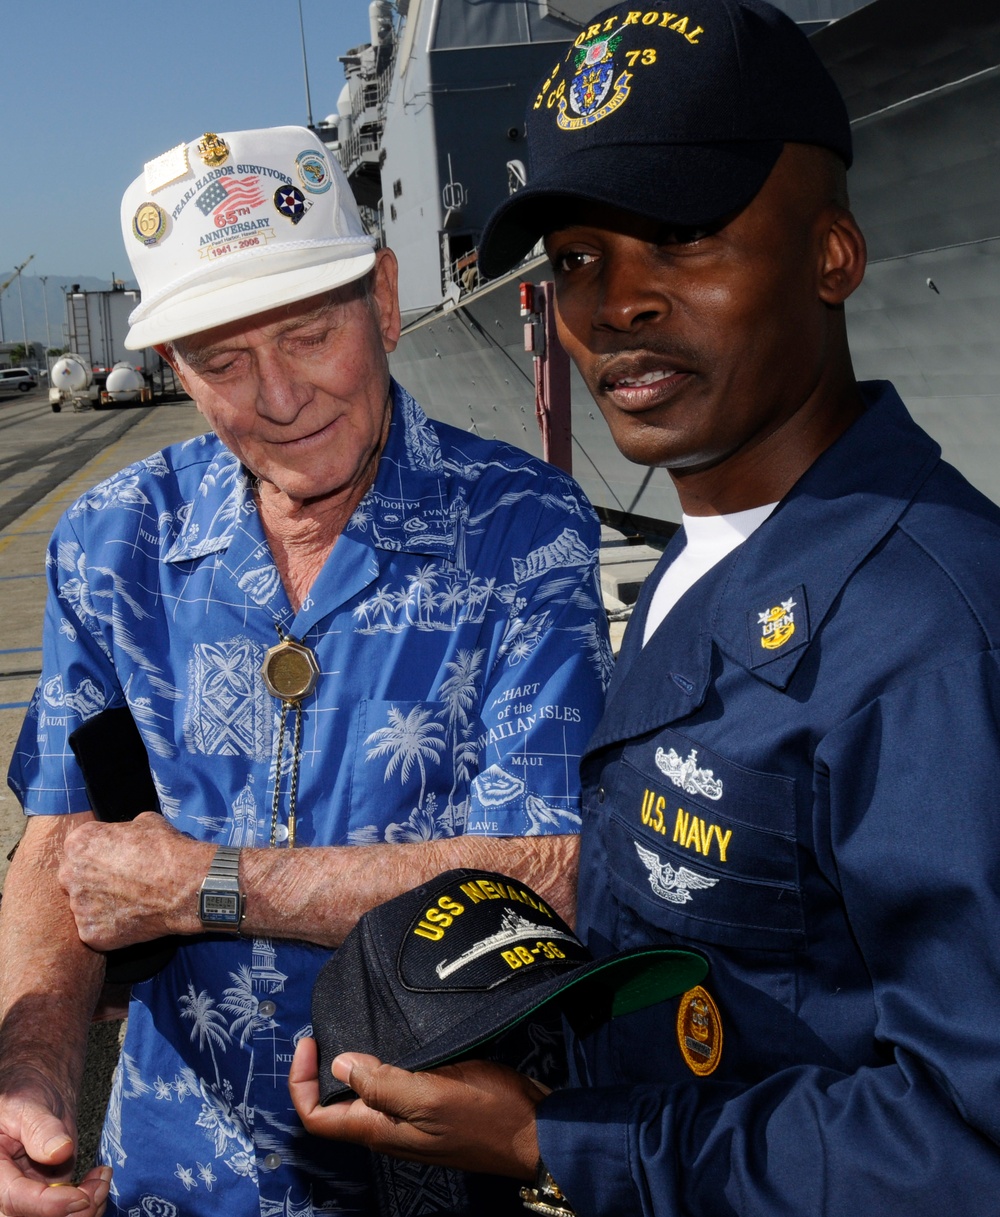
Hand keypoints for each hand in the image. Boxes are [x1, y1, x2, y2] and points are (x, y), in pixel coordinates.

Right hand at [0, 1080, 110, 1216]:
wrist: (36, 1092)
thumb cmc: (24, 1094)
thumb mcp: (28, 1104)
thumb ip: (41, 1128)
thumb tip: (59, 1152)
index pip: (14, 1199)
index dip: (48, 1205)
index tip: (81, 1197)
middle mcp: (5, 1191)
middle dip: (70, 1213)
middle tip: (98, 1186)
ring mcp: (26, 1196)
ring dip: (84, 1209)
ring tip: (102, 1180)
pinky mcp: (46, 1196)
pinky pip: (66, 1212)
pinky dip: (88, 1203)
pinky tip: (98, 1179)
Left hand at [58, 813, 210, 949]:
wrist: (185, 885)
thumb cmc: (166, 850)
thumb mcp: (144, 822)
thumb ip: (123, 831)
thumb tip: (125, 837)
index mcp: (79, 843)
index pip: (80, 849)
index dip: (100, 854)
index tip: (116, 860)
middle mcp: (70, 874)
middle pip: (75, 878)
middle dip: (94, 880)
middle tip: (122, 882)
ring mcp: (78, 907)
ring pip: (85, 906)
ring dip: (102, 905)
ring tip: (131, 901)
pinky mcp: (90, 933)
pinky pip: (96, 929)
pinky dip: (111, 927)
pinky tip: (133, 918)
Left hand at [289, 1037, 541, 1178]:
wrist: (535, 1132)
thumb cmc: (485, 1113)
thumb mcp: (430, 1094)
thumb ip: (383, 1083)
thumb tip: (340, 1065)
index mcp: (379, 1130)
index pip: (317, 1116)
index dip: (301, 1080)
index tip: (311, 1039)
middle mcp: (388, 1129)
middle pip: (337, 1104)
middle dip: (325, 1066)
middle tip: (333, 1024)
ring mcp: (410, 1121)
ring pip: (365, 1093)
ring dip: (356, 1062)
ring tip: (361, 1024)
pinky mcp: (431, 1107)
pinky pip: (394, 1086)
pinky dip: (385, 1062)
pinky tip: (397, 1038)